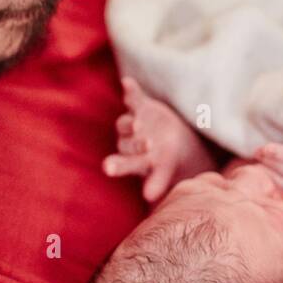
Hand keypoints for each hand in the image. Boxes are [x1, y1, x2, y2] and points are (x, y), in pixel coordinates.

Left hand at [105, 77, 215, 202]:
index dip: (117, 165)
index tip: (109, 169)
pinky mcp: (141, 107)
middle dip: (133, 145)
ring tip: (137, 125)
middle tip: (146, 146)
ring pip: (126, 123)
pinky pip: (133, 99)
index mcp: (132, 161)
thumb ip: (156, 182)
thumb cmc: (166, 159)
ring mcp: (134, 123)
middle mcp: (128, 142)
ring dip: (129, 123)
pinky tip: (127, 83)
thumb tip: (149, 199)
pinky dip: (130, 91)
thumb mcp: (164, 171)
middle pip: (126, 144)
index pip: (122, 164)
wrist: (173, 139)